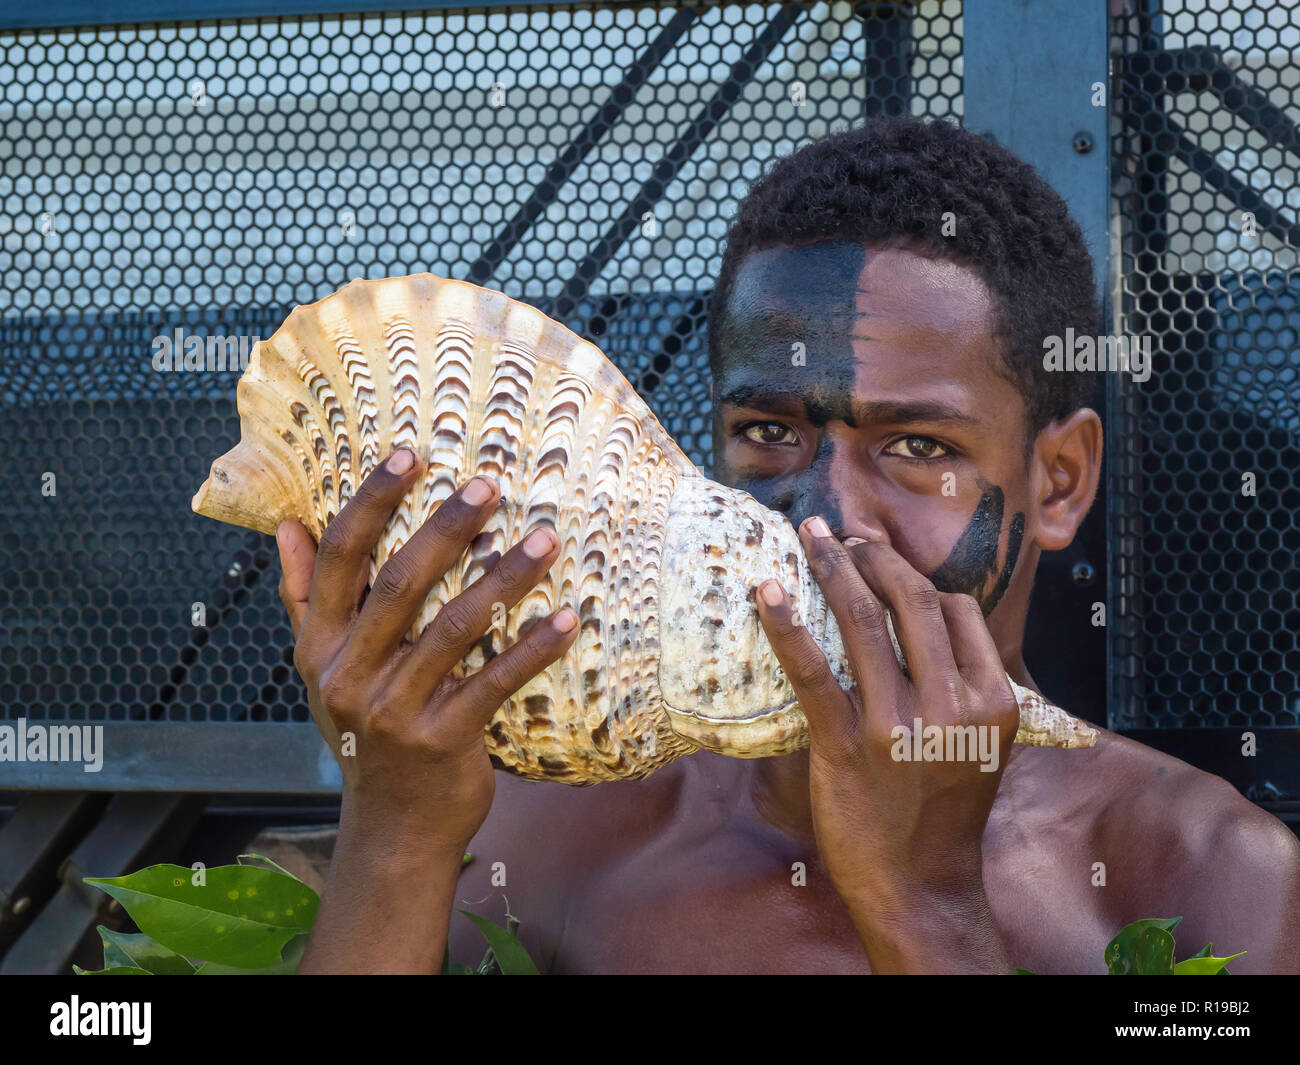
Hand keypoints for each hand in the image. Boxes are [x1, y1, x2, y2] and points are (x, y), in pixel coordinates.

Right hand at [276, 447, 577, 858]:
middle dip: (446, 528)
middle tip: (490, 484)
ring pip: (454, 627)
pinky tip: (567, 618)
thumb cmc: (366, 733)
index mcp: (318, 645)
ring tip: (545, 541)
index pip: (339, 558)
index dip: (372, 502)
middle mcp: (347, 674)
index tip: (410, 454)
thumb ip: (303, 597)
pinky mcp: (440, 740)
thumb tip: (285, 525)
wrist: (392, 827)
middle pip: (399, 583)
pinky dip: (532, 648)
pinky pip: (494, 682)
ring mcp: (392, 711)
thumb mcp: (324, 668)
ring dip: (504, 579)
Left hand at [754, 517, 1017, 969]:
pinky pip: (814, 671)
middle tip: (844, 535)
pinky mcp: (846, 745)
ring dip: (834, 567)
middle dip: (875, 556)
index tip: (884, 560)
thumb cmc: (944, 810)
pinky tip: (767, 592)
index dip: (917, 578)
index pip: (956, 611)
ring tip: (812, 538)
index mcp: (993, 700)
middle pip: (912, 602)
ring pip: (865, 622)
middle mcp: (952, 706)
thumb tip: (923, 619)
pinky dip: (787, 625)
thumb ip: (962, 684)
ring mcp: (897, 725)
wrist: (920, 886)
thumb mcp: (981, 744)